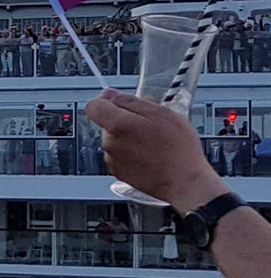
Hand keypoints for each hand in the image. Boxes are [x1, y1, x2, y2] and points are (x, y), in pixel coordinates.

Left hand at [85, 90, 226, 212]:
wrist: (184, 182)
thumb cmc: (178, 150)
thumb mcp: (162, 114)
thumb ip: (131, 101)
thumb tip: (110, 94)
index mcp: (118, 126)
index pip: (94, 106)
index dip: (107, 101)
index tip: (120, 102)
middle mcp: (110, 143)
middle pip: (108, 122)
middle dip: (126, 119)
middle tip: (151, 124)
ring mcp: (113, 159)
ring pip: (116, 138)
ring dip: (131, 136)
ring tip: (155, 142)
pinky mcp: (119, 171)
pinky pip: (121, 154)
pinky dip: (132, 151)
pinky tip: (151, 154)